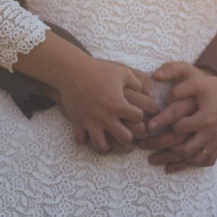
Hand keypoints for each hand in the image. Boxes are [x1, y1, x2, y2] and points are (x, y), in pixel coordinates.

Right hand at [44, 58, 158, 152]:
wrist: (71, 70)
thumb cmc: (98, 69)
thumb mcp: (122, 72)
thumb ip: (137, 83)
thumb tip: (145, 93)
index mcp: (119, 105)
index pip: (139, 118)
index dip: (139, 114)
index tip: (134, 110)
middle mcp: (106, 117)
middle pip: (126, 138)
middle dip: (129, 135)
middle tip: (126, 129)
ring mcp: (91, 122)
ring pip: (102, 146)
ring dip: (107, 143)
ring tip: (108, 136)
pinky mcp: (77, 122)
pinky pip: (81, 141)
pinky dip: (86, 139)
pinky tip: (89, 132)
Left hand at [146, 61, 216, 172]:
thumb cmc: (216, 87)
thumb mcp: (197, 83)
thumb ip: (179, 89)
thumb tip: (162, 96)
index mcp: (204, 118)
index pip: (179, 127)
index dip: (162, 126)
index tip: (146, 127)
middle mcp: (209, 133)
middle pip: (183, 148)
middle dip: (161, 148)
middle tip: (142, 145)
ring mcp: (214, 140)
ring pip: (192, 158)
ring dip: (172, 161)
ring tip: (153, 159)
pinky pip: (205, 160)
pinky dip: (189, 165)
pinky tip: (173, 167)